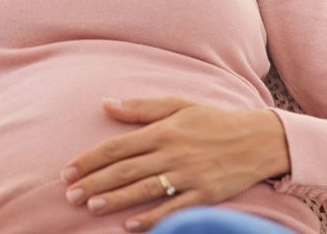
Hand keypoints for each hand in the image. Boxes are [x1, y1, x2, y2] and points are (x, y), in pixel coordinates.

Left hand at [59, 97, 289, 231]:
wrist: (258, 139)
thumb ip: (141, 108)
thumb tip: (106, 104)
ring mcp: (188, 175)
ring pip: (144, 189)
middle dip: (94, 182)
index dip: (90, 159)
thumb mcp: (178, 105)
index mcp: (163, 130)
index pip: (117, 146)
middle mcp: (172, 152)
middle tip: (69, 194)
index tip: (67, 170)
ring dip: (114, 200)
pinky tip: (129, 226)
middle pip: (125, 170)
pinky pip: (173, 208)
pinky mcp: (204, 195)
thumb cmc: (214, 120)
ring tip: (91, 206)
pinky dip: (151, 218)